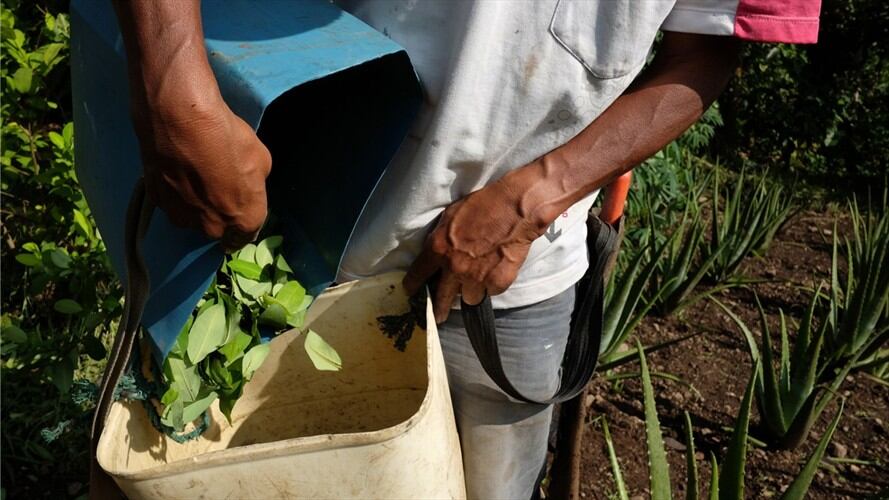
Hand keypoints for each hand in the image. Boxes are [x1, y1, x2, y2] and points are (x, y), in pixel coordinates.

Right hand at [133, 98, 271, 251]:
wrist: (180, 121)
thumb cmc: (227, 138)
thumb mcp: (261, 159)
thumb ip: (254, 182)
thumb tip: (245, 185)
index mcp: (244, 219)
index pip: (245, 236)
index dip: (242, 226)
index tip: (237, 216)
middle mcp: (212, 227)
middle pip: (217, 229)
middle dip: (218, 214)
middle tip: (216, 187)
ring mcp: (181, 216)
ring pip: (191, 218)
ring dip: (194, 205)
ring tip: (194, 176)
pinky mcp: (157, 202)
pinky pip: (171, 203)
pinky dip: (174, 192)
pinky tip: (176, 171)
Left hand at [403, 175, 545, 322]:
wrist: (515, 208)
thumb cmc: (483, 204)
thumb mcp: (450, 216)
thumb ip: (440, 239)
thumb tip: (435, 253)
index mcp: (438, 249)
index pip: (417, 275)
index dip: (413, 286)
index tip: (411, 292)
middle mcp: (454, 268)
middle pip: (441, 299)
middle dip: (438, 310)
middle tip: (438, 317)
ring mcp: (476, 278)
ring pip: (468, 298)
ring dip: (470, 291)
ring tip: (477, 280)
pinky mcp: (498, 283)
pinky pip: (490, 291)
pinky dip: (492, 285)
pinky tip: (496, 270)